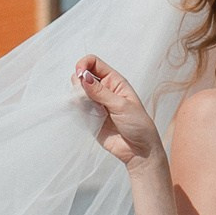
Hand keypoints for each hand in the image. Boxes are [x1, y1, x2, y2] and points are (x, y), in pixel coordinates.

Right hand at [75, 56, 164, 170]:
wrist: (139, 151)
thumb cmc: (138, 125)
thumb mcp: (121, 106)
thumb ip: (100, 91)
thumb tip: (83, 76)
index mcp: (115, 82)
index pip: (94, 63)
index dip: (84, 65)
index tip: (79, 75)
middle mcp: (104, 90)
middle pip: (83, 76)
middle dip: (78, 82)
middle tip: (83, 95)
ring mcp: (96, 103)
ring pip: (78, 92)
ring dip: (77, 97)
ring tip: (88, 109)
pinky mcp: (90, 117)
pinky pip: (77, 108)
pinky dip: (76, 109)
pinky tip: (86, 115)